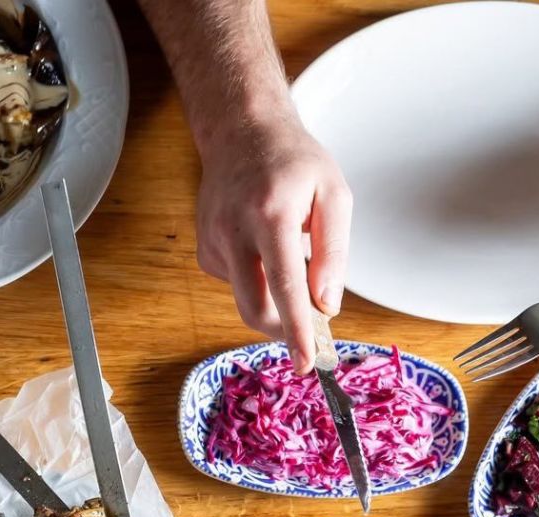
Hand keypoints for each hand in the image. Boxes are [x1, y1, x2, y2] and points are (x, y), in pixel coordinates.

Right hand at [195, 112, 351, 372]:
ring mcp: (213, 240)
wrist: (241, 131)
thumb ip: (333, 253)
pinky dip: (257, 280)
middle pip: (255, 307)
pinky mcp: (205, 250)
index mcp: (271, 214)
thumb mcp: (333, 195)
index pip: (284, 287)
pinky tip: (262, 247)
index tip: (306, 364)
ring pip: (246, 300)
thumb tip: (327, 305)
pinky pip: (236, 285)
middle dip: (283, 329)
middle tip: (311, 329)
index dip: (297, 331)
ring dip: (273, 299)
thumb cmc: (294, 163)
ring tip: (287, 257)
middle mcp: (234, 229)